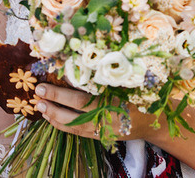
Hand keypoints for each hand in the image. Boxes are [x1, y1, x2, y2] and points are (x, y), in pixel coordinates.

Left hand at [33, 83, 154, 141]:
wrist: (156, 122)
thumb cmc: (142, 94)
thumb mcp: (128, 81)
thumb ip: (108, 73)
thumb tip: (81, 58)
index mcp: (114, 102)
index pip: (83, 99)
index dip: (63, 93)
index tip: (47, 82)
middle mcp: (107, 118)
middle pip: (76, 113)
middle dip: (55, 102)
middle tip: (38, 92)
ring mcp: (103, 130)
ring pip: (74, 126)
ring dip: (55, 116)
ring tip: (40, 106)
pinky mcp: (101, 137)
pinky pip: (78, 133)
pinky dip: (63, 126)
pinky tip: (51, 118)